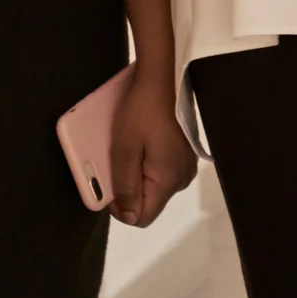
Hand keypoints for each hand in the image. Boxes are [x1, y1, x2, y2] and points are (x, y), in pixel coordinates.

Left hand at [106, 61, 196, 226]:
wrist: (164, 79)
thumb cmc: (142, 113)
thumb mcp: (124, 149)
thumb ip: (125, 186)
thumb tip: (129, 217)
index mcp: (167, 181)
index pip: (142, 218)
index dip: (120, 208)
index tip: (110, 183)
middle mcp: (181, 179)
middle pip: (148, 202)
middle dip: (129, 188)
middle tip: (118, 160)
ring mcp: (185, 166)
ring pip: (154, 187)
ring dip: (137, 175)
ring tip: (130, 148)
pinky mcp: (185, 155)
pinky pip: (162, 172)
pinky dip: (148, 164)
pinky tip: (143, 143)